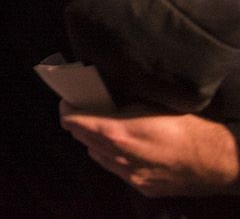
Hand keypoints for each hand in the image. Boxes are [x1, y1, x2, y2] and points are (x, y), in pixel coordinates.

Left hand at [61, 103, 239, 197]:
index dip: (68, 109)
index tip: (68, 100)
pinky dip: (112, 157)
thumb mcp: (153, 106)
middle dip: (79, 124)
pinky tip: (123, 148)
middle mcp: (119, 157)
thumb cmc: (190, 128)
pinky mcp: (142, 188)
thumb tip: (102, 99)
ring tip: (102, 128)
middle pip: (82, 139)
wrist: (220, 162)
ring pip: (97, 157)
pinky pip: (116, 170)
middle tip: (83, 110)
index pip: (75, 122)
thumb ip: (122, 106)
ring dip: (94, 142)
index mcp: (118, 133)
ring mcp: (130, 176)